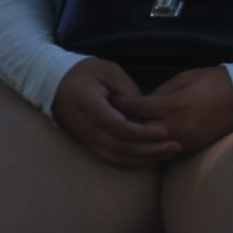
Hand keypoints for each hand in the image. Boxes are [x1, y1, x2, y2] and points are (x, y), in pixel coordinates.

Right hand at [50, 58, 179, 166]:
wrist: (55, 82)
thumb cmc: (86, 72)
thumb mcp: (109, 71)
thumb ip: (128, 92)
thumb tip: (147, 114)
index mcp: (89, 105)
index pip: (118, 126)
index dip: (142, 132)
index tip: (165, 131)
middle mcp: (84, 125)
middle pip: (119, 146)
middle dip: (149, 150)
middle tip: (176, 146)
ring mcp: (84, 136)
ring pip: (115, 156)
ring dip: (143, 158)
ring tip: (169, 154)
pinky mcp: (87, 142)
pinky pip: (109, 156)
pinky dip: (131, 160)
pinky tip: (151, 156)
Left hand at [119, 65, 232, 154]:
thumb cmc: (214, 81)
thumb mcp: (185, 78)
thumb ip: (160, 92)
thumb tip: (140, 104)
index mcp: (174, 104)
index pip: (135, 108)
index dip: (119, 103)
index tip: (110, 100)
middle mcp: (176, 125)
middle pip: (137, 131)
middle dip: (123, 124)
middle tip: (112, 117)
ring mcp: (185, 139)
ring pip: (149, 145)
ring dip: (137, 138)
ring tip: (126, 130)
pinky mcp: (192, 148)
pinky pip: (165, 150)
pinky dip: (154, 145)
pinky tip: (148, 139)